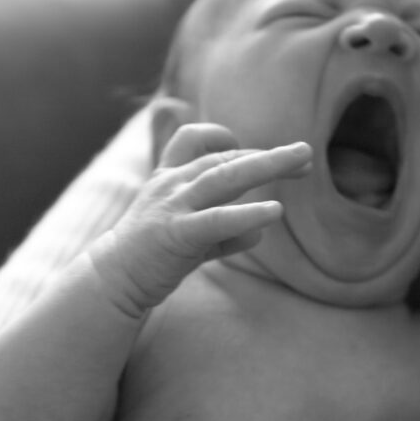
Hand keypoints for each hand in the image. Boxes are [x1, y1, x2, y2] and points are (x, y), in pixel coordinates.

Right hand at [89, 123, 311, 314]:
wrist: (114, 281)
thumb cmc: (156, 255)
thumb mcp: (194, 237)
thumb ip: (226, 231)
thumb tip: (260, 231)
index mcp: (171, 176)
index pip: (197, 140)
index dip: (228, 139)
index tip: (257, 151)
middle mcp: (172, 183)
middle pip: (225, 157)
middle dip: (268, 155)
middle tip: (305, 153)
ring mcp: (173, 205)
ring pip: (225, 176)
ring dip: (266, 166)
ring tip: (301, 164)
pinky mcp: (176, 233)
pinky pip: (217, 219)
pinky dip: (247, 214)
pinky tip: (275, 212)